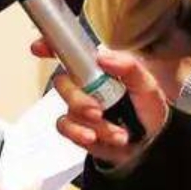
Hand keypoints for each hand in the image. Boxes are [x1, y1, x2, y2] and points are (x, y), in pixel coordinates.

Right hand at [33, 39, 169, 167]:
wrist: (150, 143)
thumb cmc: (147, 107)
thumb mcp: (146, 83)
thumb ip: (128, 66)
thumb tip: (103, 56)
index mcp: (99, 68)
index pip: (71, 53)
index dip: (51, 47)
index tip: (39, 47)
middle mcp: (85, 84)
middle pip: (63, 82)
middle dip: (79, 99)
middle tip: (98, 111)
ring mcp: (79, 106)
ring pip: (67, 109)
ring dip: (91, 123)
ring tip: (116, 133)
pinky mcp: (77, 127)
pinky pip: (64, 127)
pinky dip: (79, 133)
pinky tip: (95, 138)